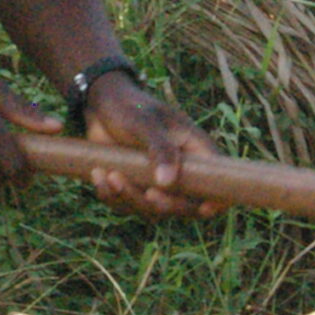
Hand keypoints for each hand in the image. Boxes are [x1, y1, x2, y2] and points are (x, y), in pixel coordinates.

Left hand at [81, 72, 223, 220]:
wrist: (101, 104)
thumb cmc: (130, 107)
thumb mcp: (146, 123)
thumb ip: (160, 149)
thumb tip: (168, 182)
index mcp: (195, 152)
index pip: (216, 183)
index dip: (217, 200)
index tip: (204, 208)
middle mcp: (180, 171)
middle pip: (184, 206)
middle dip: (164, 204)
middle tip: (146, 193)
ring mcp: (156, 182)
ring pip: (152, 209)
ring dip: (130, 198)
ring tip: (109, 175)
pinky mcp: (134, 187)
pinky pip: (126, 205)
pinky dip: (111, 196)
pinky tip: (98, 175)